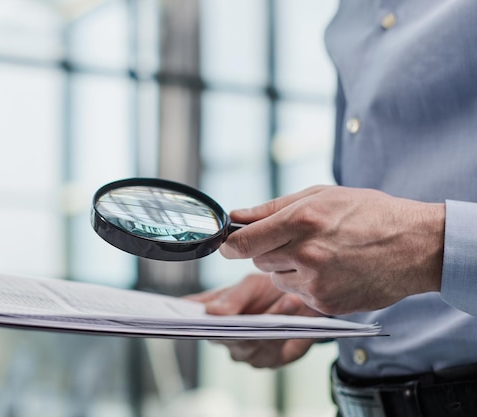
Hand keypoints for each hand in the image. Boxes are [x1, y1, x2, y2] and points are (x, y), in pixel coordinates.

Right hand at [187, 273, 320, 368]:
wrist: (304, 300)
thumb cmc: (268, 290)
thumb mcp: (250, 284)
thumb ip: (232, 298)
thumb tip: (211, 312)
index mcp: (210, 314)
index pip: (188, 319)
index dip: (181, 321)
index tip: (183, 316)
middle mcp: (223, 337)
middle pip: (220, 336)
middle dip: (235, 322)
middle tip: (243, 310)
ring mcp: (245, 352)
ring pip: (249, 342)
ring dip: (271, 319)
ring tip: (289, 299)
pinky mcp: (269, 360)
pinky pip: (272, 348)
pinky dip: (284, 328)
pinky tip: (293, 308)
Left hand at [220, 185, 444, 314]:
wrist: (414, 245)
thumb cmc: (369, 213)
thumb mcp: (321, 195)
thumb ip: (272, 208)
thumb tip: (237, 216)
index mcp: (301, 220)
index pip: (242, 242)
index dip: (231, 244)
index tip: (229, 244)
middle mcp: (305, 254)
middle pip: (258, 260)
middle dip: (268, 250)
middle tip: (294, 240)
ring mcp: (316, 283)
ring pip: (276, 279)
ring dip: (287, 268)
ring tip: (319, 254)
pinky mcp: (325, 303)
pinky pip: (297, 295)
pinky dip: (306, 284)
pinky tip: (331, 270)